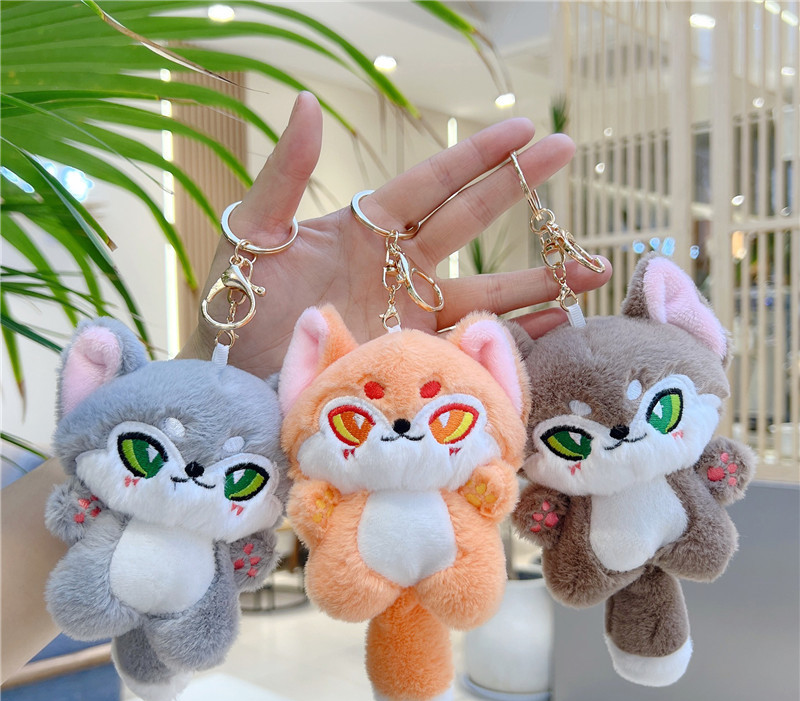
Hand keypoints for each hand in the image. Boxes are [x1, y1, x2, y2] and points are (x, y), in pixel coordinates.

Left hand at [183, 92, 610, 376]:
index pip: (430, 183)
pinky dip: (519, 338)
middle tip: (569, 150)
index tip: (525, 127)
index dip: (477, 155)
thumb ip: (283, 175)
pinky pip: (475, 346)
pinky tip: (560, 327)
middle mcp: (398, 268)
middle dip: (518, 185)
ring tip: (597, 269)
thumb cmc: (240, 308)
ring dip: (542, 279)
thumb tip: (305, 102)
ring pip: (488, 292)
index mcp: (365, 229)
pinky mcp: (418, 360)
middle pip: (469, 221)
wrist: (239, 379)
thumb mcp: (254, 238)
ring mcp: (413, 317)